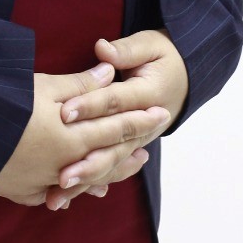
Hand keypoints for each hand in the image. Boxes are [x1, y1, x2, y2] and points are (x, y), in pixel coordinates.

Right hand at [0, 63, 169, 207]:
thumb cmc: (3, 105)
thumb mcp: (43, 87)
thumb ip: (80, 84)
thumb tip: (110, 73)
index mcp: (73, 136)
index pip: (117, 127)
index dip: (140, 119)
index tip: (162, 114)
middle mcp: (65, 164)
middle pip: (107, 157)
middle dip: (130, 148)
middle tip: (151, 145)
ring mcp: (44, 181)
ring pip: (87, 180)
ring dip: (110, 172)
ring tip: (128, 167)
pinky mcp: (24, 190)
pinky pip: (59, 193)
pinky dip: (77, 189)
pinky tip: (85, 189)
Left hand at [43, 31, 188, 210]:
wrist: (186, 77)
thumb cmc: (164, 57)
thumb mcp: (151, 45)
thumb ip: (127, 50)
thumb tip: (103, 50)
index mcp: (148, 96)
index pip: (114, 102)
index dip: (89, 106)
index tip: (63, 112)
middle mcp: (143, 127)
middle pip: (112, 146)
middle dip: (86, 163)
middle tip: (61, 176)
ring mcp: (137, 142)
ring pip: (110, 165)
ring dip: (84, 182)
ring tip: (57, 197)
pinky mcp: (128, 148)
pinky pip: (110, 169)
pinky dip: (91, 184)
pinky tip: (68, 197)